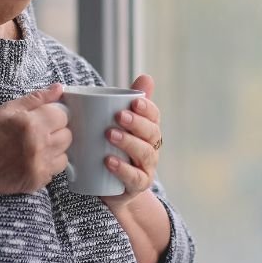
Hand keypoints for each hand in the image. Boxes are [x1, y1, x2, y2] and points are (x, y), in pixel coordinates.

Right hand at [0, 83, 71, 197]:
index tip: (43, 118)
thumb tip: (59, 88)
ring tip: (37, 147)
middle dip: (56, 132)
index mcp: (31, 123)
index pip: (62, 116)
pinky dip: (49, 164)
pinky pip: (57, 170)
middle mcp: (39, 144)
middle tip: (39, 133)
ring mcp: (40, 165)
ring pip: (65, 153)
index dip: (53, 115)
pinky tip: (34, 160)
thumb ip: (35, 98)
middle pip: (67, 135)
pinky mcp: (39, 180)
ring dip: (55, 149)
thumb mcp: (6, 109)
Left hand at [100, 74, 161, 208]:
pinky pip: (134, 177)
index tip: (134, 101)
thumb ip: (125, 100)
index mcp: (147, 129)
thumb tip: (145, 76)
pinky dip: (123, 169)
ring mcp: (146, 167)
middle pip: (151, 133)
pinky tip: (109, 161)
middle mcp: (150, 147)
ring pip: (144, 153)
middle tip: (118, 116)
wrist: (108, 186)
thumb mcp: (116, 124)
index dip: (147, 108)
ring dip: (128, 142)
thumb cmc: (113, 148)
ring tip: (109, 134)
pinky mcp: (137, 186)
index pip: (153, 115)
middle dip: (137, 123)